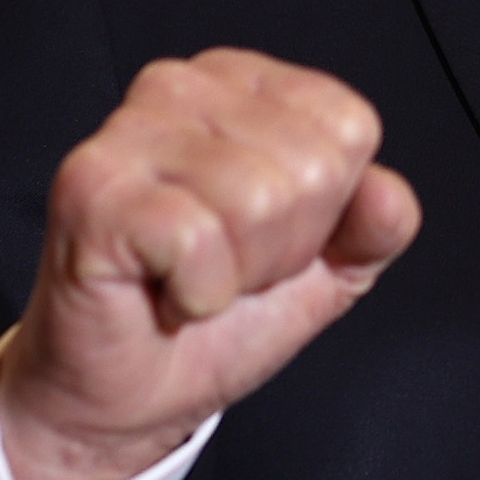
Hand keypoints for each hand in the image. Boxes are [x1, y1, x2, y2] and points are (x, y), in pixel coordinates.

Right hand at [0, 50, 420, 479]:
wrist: (123, 394)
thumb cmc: (209, 317)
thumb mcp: (324, 270)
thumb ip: (373, 227)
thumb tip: (389, 194)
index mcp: (241, 85)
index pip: (348, 126)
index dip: (325, 212)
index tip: (264, 241)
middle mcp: (179, 87)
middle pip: (311, 167)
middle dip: (280, 250)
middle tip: (221, 267)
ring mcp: (127, 131)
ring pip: (258, 200)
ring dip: (234, 275)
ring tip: (188, 278)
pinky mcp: (91, 186)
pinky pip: (198, 239)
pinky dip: (195, 293)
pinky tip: (160, 292)